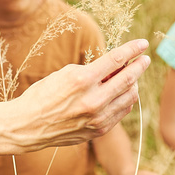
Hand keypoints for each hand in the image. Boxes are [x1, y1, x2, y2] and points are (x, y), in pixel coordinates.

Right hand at [14, 39, 149, 148]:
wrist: (29, 125)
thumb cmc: (44, 94)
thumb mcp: (66, 74)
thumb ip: (93, 71)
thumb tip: (116, 66)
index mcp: (82, 80)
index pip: (116, 60)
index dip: (132, 49)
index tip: (143, 43)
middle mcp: (93, 99)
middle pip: (128, 79)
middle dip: (139, 66)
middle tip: (145, 59)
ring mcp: (98, 117)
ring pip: (129, 97)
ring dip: (134, 84)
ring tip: (131, 76)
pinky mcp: (99, 130)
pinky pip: (121, 111)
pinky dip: (125, 100)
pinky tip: (123, 93)